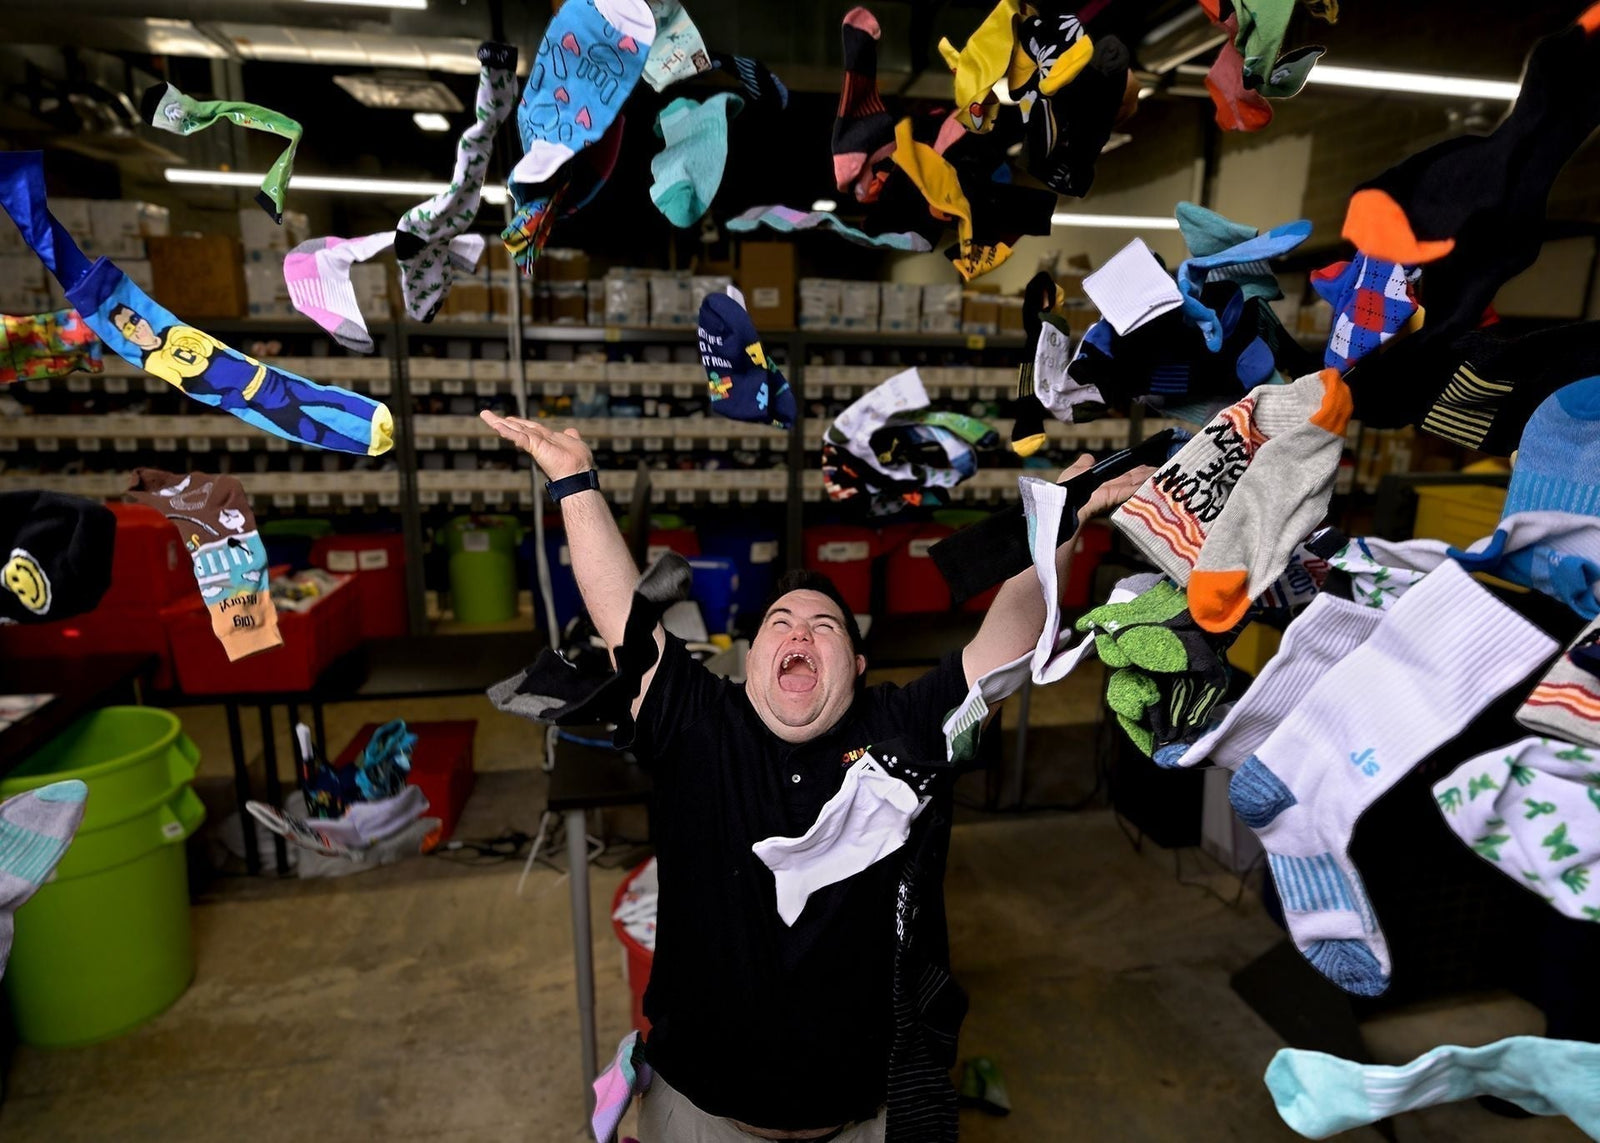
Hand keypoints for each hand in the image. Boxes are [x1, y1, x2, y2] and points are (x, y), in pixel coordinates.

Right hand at [479, 410, 594, 481]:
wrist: (578, 473)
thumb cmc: (578, 462)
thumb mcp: (574, 442)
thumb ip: (571, 436)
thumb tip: (571, 430)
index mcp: (546, 438)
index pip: (529, 427)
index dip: (518, 422)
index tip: (508, 418)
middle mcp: (538, 440)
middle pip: (517, 427)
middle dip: (502, 421)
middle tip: (485, 415)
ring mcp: (535, 444)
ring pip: (515, 431)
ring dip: (500, 424)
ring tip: (486, 416)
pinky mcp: (535, 447)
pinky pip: (519, 437)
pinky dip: (509, 431)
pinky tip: (497, 426)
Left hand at [1058, 452, 1156, 523]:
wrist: (1062, 499)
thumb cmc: (1067, 487)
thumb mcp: (1076, 471)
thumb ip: (1084, 464)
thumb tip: (1089, 457)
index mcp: (1105, 482)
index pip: (1125, 475)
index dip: (1138, 470)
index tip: (1150, 465)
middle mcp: (1111, 488)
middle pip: (1134, 479)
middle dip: (1149, 474)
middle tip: (1166, 469)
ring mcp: (1113, 493)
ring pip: (1135, 483)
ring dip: (1149, 479)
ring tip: (1165, 474)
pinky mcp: (1113, 496)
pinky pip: (1130, 490)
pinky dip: (1142, 486)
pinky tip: (1154, 482)